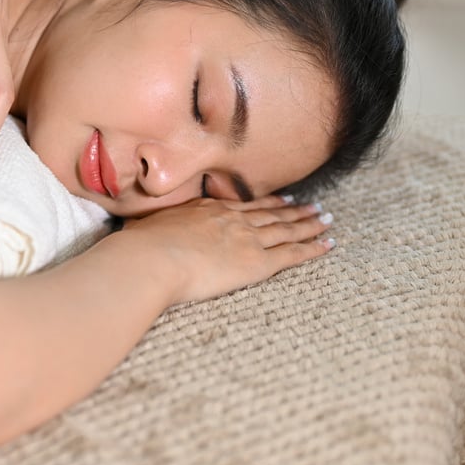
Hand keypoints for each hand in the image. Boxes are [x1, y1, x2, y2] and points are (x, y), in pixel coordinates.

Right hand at [122, 196, 334, 305]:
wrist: (151, 260)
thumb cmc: (139, 249)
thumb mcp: (142, 230)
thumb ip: (149, 230)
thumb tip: (135, 234)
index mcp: (205, 210)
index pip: (242, 207)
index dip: (264, 204)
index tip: (280, 202)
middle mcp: (230, 219)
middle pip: (270, 214)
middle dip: (293, 211)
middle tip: (313, 206)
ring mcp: (246, 238)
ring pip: (287, 229)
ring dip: (309, 224)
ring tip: (326, 220)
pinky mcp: (257, 262)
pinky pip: (293, 253)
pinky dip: (313, 248)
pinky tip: (329, 244)